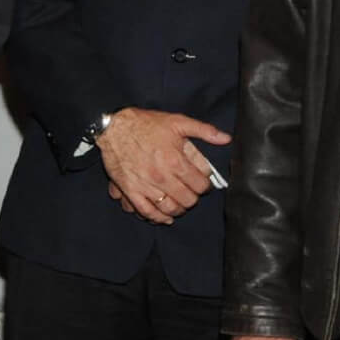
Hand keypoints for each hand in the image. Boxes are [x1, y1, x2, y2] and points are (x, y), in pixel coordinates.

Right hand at [97, 108, 230, 224]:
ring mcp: (145, 186)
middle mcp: (162, 177)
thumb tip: (226, 139)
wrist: (113, 127)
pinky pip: (146, 211)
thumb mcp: (177, 121)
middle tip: (191, 193)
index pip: (201, 185)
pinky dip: (157, 218)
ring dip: (179, 209)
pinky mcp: (130, 190)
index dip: (206, 186)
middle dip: (193, 198)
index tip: (203, 183)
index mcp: (176, 161)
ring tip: (180, 204)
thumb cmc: (145, 124)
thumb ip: (204, 131)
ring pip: (170, 208)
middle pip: (188, 200)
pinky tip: (164, 217)